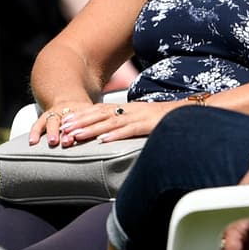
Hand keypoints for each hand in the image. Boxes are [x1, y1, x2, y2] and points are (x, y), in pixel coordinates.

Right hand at [30, 102, 92, 146]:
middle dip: (67, 131)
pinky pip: (37, 124)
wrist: (68, 102)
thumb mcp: (90, 115)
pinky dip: (34, 132)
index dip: (79, 128)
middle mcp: (65, 110)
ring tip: (52, 141)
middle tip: (67, 141)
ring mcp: (53, 113)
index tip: (80, 137)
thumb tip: (103, 138)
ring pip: (51, 121)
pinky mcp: (44, 118)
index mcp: (79, 109)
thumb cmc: (82, 114)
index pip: (79, 118)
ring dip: (51, 132)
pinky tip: (32, 141)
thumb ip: (94, 126)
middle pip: (64, 120)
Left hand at [52, 100, 176, 146]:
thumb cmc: (162, 118)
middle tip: (64, 128)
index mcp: (126, 109)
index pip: (100, 110)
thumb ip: (126, 123)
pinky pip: (129, 130)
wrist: (185, 112)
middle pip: (100, 115)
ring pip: (110, 122)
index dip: (82, 115)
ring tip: (76, 135)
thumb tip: (109, 133)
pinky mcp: (147, 125)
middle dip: (81, 121)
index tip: (66, 121)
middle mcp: (129, 111)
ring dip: (92, 129)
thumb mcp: (141, 118)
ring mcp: (138, 117)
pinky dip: (115, 135)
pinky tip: (103, 140)